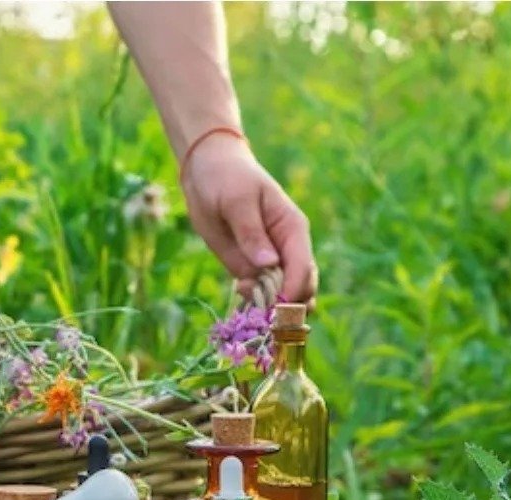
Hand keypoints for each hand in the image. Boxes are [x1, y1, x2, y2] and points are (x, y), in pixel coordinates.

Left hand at [180, 134, 317, 306]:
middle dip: (288, 308)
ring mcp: (270, 261)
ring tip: (250, 306)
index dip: (293, 292)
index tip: (276, 309)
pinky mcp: (250, 268)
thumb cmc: (227, 178)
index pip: (303, 267)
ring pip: (285, 296)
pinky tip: (241, 295)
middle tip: (264, 316)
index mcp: (293, 229)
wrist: (207, 171)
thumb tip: (269, 264)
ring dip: (273, 310)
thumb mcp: (237, 201)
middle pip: (302, 287)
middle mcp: (287, 249)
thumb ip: (252, 233)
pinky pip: (261, 294)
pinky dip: (256, 304)